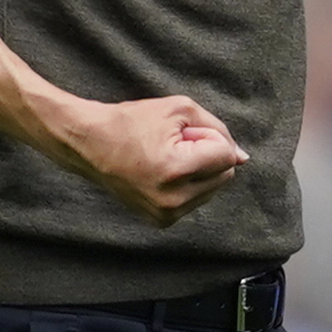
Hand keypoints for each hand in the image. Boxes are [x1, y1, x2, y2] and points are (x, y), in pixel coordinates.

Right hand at [49, 94, 249, 225]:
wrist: (89, 144)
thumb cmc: (132, 122)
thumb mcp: (180, 110)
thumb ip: (218, 130)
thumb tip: (242, 158)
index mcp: (176, 171)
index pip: (226, 157)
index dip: (209, 138)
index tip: (183, 133)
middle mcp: (172, 199)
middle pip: (224, 176)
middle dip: (207, 155)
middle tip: (174, 144)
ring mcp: (165, 214)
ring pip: (212, 189)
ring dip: (199, 171)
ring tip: (166, 158)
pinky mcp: (160, 221)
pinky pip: (195, 200)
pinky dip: (188, 185)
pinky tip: (162, 173)